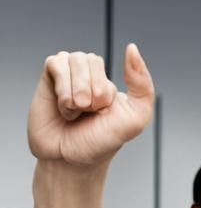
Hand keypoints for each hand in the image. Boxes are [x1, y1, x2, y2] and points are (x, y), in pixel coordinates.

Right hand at [27, 44, 153, 168]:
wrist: (71, 160)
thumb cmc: (102, 141)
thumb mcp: (136, 118)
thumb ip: (143, 85)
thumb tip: (132, 47)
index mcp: (110, 82)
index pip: (114, 66)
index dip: (107, 94)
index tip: (105, 113)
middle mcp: (89, 74)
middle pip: (92, 60)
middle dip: (92, 93)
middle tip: (88, 113)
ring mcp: (68, 73)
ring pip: (74, 60)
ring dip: (76, 94)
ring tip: (75, 112)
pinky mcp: (49, 76)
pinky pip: (56, 64)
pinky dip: (61, 91)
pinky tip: (63, 108)